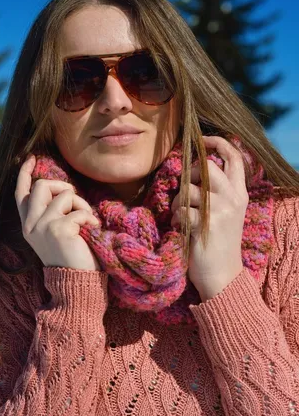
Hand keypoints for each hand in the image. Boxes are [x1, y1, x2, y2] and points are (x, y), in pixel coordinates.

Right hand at [15, 154, 101, 270]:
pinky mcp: (58, 229)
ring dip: (81, 204)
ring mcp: (42, 226)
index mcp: (28, 225)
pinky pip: (79, 210)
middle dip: (62, 187)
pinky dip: (90, 218)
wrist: (76, 284)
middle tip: (76, 203)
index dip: (25, 173)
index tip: (31, 158)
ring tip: (87, 222)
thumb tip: (61, 189)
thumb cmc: (73, 257)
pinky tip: (91, 231)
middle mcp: (30, 225)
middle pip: (42, 185)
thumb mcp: (56, 232)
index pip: (21, 193)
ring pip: (63, 195)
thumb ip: (52, 212)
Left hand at [170, 136, 248, 300]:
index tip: (201, 140)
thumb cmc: (219, 243)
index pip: (234, 157)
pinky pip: (180, 209)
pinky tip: (181, 228)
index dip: (216, 142)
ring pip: (188, 189)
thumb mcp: (228, 213)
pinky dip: (176, 218)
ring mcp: (219, 211)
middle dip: (190, 176)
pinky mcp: (203, 224)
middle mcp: (232, 198)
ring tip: (182, 215)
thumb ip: (219, 191)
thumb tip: (197, 168)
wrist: (222, 276)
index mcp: (240, 194)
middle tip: (186, 192)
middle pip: (206, 168)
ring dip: (178, 201)